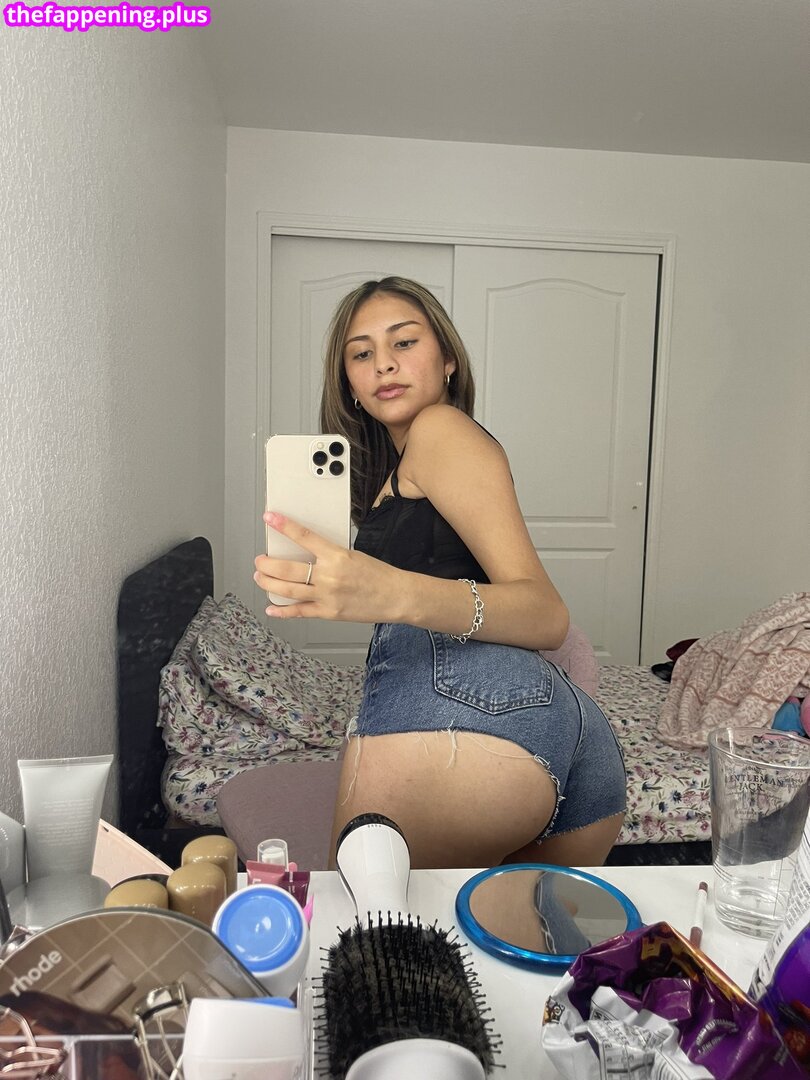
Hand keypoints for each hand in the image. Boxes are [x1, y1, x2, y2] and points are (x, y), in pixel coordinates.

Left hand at [254, 511, 398, 622]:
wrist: (396, 596)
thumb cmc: (379, 575)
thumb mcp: (353, 555)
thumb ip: (328, 555)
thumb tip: (305, 554)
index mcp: (336, 556)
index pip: (304, 537)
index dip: (284, 526)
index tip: (270, 519)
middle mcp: (329, 577)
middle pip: (287, 569)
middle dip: (267, 564)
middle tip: (260, 560)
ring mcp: (327, 596)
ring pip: (288, 590)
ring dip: (268, 583)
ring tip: (260, 577)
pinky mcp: (328, 613)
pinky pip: (299, 612)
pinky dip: (283, 611)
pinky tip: (272, 608)